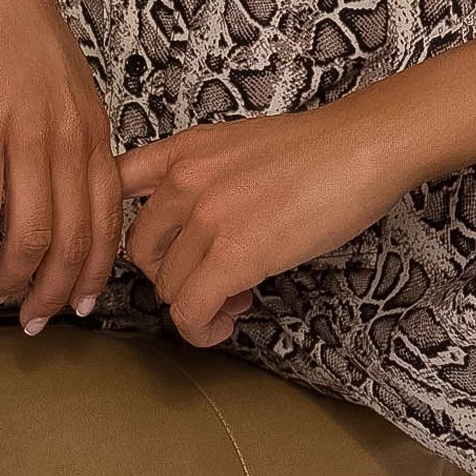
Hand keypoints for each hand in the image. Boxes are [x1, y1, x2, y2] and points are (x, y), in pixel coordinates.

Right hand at [0, 0, 122, 333]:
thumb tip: (63, 185)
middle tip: (35, 323)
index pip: (107, 216)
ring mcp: (30, 132)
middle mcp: (71, 136)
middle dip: (55, 289)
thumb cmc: (19, 28)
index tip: (80, 304)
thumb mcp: (64, 84)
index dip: (94, 268)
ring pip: (31, 230)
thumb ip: (70, 133)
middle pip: (73, 235)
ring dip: (13, 278)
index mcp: (94, 127)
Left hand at [117, 94, 404, 347]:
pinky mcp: (234, 254)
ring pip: (169, 288)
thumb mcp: (237, 145)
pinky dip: (203, 330)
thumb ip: (202, 178)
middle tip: (212, 279)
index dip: (116, 231)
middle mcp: (183, 180)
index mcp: (183, 150)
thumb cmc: (315, 150)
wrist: (361, 147)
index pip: (114, 188)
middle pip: (142, 252)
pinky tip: (227, 321)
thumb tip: (191, 232)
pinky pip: (190, 312)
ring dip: (198, 304)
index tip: (145, 254)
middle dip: (173, 276)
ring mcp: (206, 216)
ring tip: (236, 296)